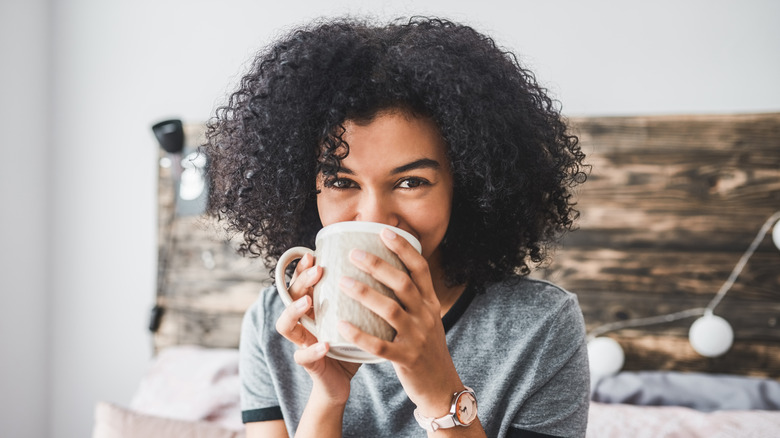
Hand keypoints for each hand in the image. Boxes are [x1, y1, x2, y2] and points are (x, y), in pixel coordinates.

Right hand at [275, 252, 360, 404]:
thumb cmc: (350, 344)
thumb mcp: (353, 317)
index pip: (302, 283)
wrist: (341, 382)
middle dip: (302, 281)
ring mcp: (301, 342)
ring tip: (308, 301)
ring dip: (294, 311)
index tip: (313, 253)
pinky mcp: (308, 364)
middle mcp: (302, 323)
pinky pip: (303, 357)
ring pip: (285, 325)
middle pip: (291, 296)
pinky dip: (312, 350)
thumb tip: (380, 266)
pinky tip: (324, 344)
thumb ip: (359, 297)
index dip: (303, 268)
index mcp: (313, 309)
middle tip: (318, 270)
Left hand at [337, 228, 463, 415]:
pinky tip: (341, 326)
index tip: (385, 231)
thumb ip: (414, 296)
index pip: (420, 268)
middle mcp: (426, 316)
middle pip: (403, 284)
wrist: (442, 386)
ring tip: (342, 282)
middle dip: (377, 265)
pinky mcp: (406, 359)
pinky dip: (360, 335)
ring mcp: (417, 338)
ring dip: (365, 294)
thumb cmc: (427, 348)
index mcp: (430, 303)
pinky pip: (380, 346)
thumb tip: (392, 268)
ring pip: (391, 310)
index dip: (404, 248)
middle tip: (353, 253)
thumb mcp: (428, 318)